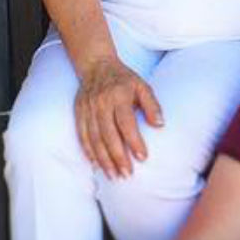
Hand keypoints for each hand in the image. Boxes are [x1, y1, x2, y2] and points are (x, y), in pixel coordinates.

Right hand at [75, 55, 163, 178]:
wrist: (96, 65)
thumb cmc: (124, 79)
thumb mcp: (143, 86)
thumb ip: (152, 105)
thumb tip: (160, 124)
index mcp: (119, 96)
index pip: (126, 122)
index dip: (134, 141)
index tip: (143, 158)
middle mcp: (101, 103)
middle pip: (108, 134)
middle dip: (118, 156)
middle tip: (127, 174)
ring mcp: (88, 108)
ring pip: (94, 138)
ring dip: (103, 159)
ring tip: (113, 175)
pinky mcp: (79, 112)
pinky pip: (82, 135)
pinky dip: (88, 151)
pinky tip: (95, 164)